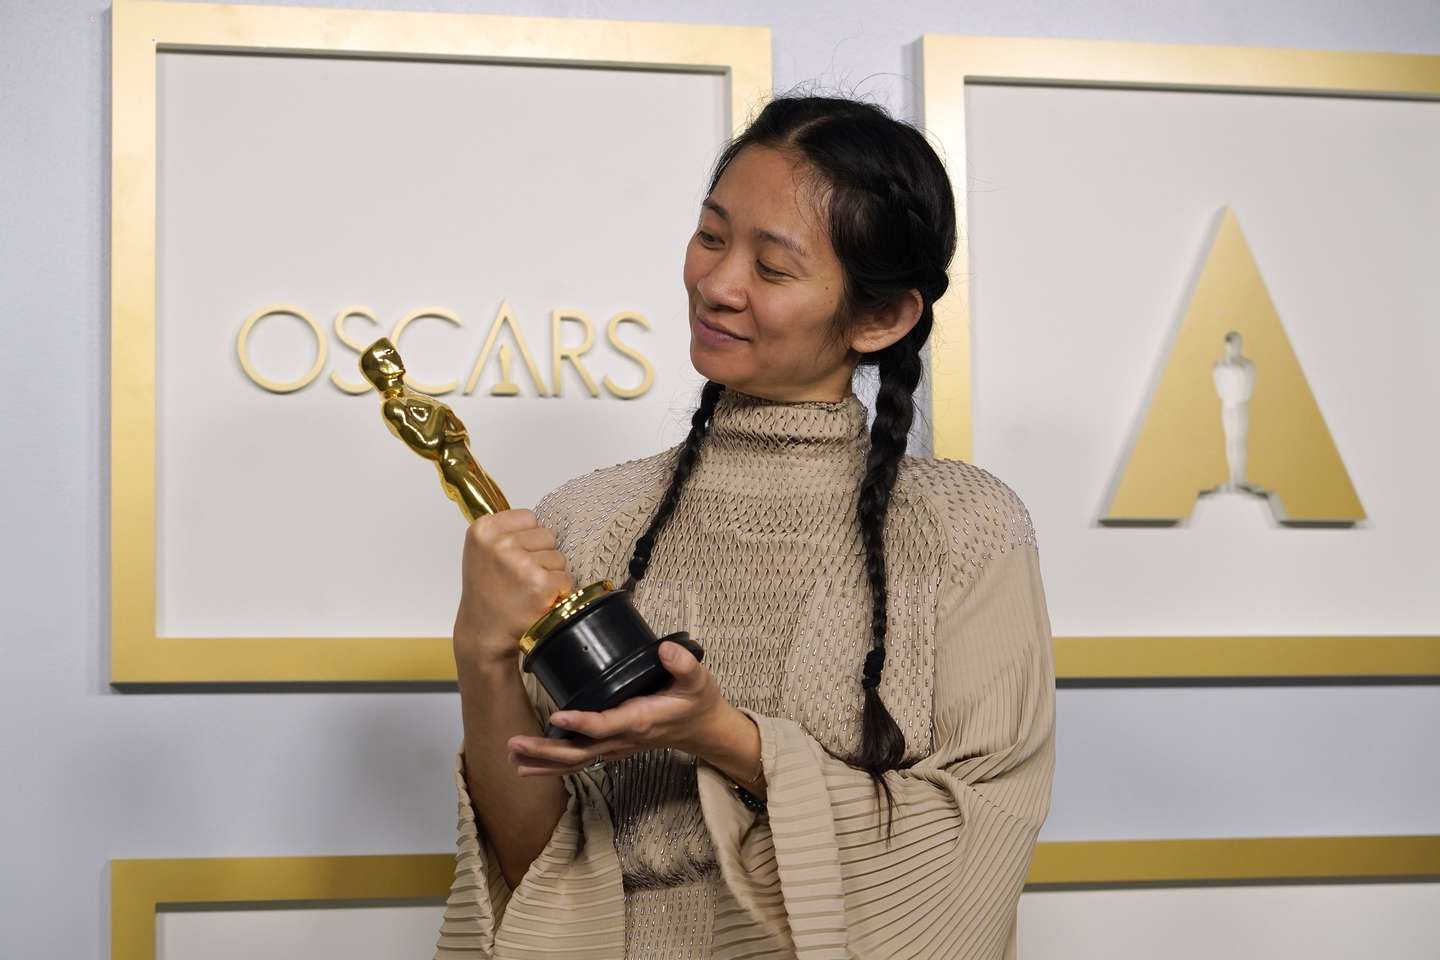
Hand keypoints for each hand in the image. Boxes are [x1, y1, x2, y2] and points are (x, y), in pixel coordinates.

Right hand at [453, 509, 574, 670]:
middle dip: (541, 556)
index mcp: (484, 530)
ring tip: (527, 591)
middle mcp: (500, 544)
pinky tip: (538, 601)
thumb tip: (542, 518)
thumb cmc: (487, 594)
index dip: (527, 540)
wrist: (484, 633)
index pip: (529, 518)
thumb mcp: (483, 552)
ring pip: (559, 557)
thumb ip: (507, 532)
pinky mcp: (540, 585)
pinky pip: (566, 578)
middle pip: (548, 535)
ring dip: (550, 575)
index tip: (511, 559)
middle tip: (520, 579)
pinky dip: (558, 592)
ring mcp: (521, 564)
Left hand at [507, 640, 737, 775]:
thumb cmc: (697, 702)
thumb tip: (665, 650)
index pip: (605, 725)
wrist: (703, 729)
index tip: (555, 716)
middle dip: (546, 751)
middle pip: (579, 752)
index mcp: (640, 721)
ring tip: (513, 757)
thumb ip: (683, 665)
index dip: (580, 723)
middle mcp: (623, 738)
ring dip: (543, 761)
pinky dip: (554, 765)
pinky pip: (579, 760)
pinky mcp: (612, 747)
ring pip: (575, 761)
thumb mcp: (699, 680)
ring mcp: (616, 747)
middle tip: (514, 744)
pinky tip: (530, 764)